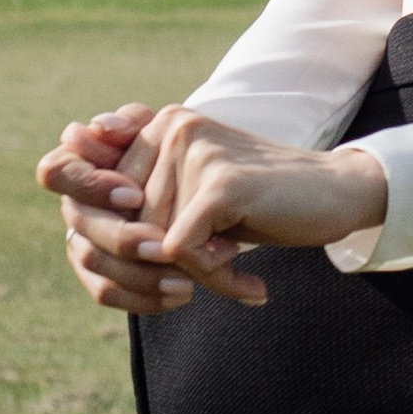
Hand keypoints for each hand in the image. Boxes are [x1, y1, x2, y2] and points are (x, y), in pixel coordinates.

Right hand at [39, 108, 196, 316]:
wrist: (188, 185)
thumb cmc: (165, 149)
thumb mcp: (154, 129)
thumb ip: (131, 123)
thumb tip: (103, 127)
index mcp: (74, 165)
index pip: (55, 172)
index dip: (91, 185)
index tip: (135, 194)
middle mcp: (71, 205)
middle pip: (80, 226)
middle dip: (123, 239)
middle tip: (165, 247)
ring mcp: (81, 241)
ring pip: (93, 263)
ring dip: (139, 275)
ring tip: (185, 281)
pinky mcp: (96, 273)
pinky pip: (106, 292)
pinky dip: (143, 298)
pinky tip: (179, 295)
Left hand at [128, 110, 388, 294]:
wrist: (337, 194)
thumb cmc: (260, 205)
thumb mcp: (192, 201)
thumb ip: (139, 211)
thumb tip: (75, 243)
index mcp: (159, 125)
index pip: (103, 202)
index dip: (130, 250)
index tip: (176, 268)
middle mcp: (172, 127)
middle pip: (126, 226)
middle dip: (163, 268)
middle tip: (212, 278)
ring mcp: (196, 150)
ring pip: (154, 245)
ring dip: (196, 277)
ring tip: (239, 278)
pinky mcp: (220, 183)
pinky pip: (183, 254)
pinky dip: (217, 280)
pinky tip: (251, 288)